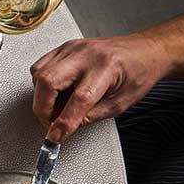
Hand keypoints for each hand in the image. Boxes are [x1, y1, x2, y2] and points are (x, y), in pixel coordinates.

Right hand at [30, 34, 167, 141]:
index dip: (64, 121)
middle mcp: (86, 54)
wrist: (143, 51)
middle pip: (49, 82)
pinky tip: (54, 91)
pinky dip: (41, 84)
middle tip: (50, 122)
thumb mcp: (119, 103)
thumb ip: (89, 116)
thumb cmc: (137, 73)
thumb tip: (64, 127)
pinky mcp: (64, 48)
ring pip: (39, 75)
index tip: (56, 135)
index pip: (79, 99)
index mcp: (107, 67)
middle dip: (43, 108)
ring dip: (41, 97)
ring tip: (56, 107)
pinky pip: (40, 67)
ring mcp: (72, 49)